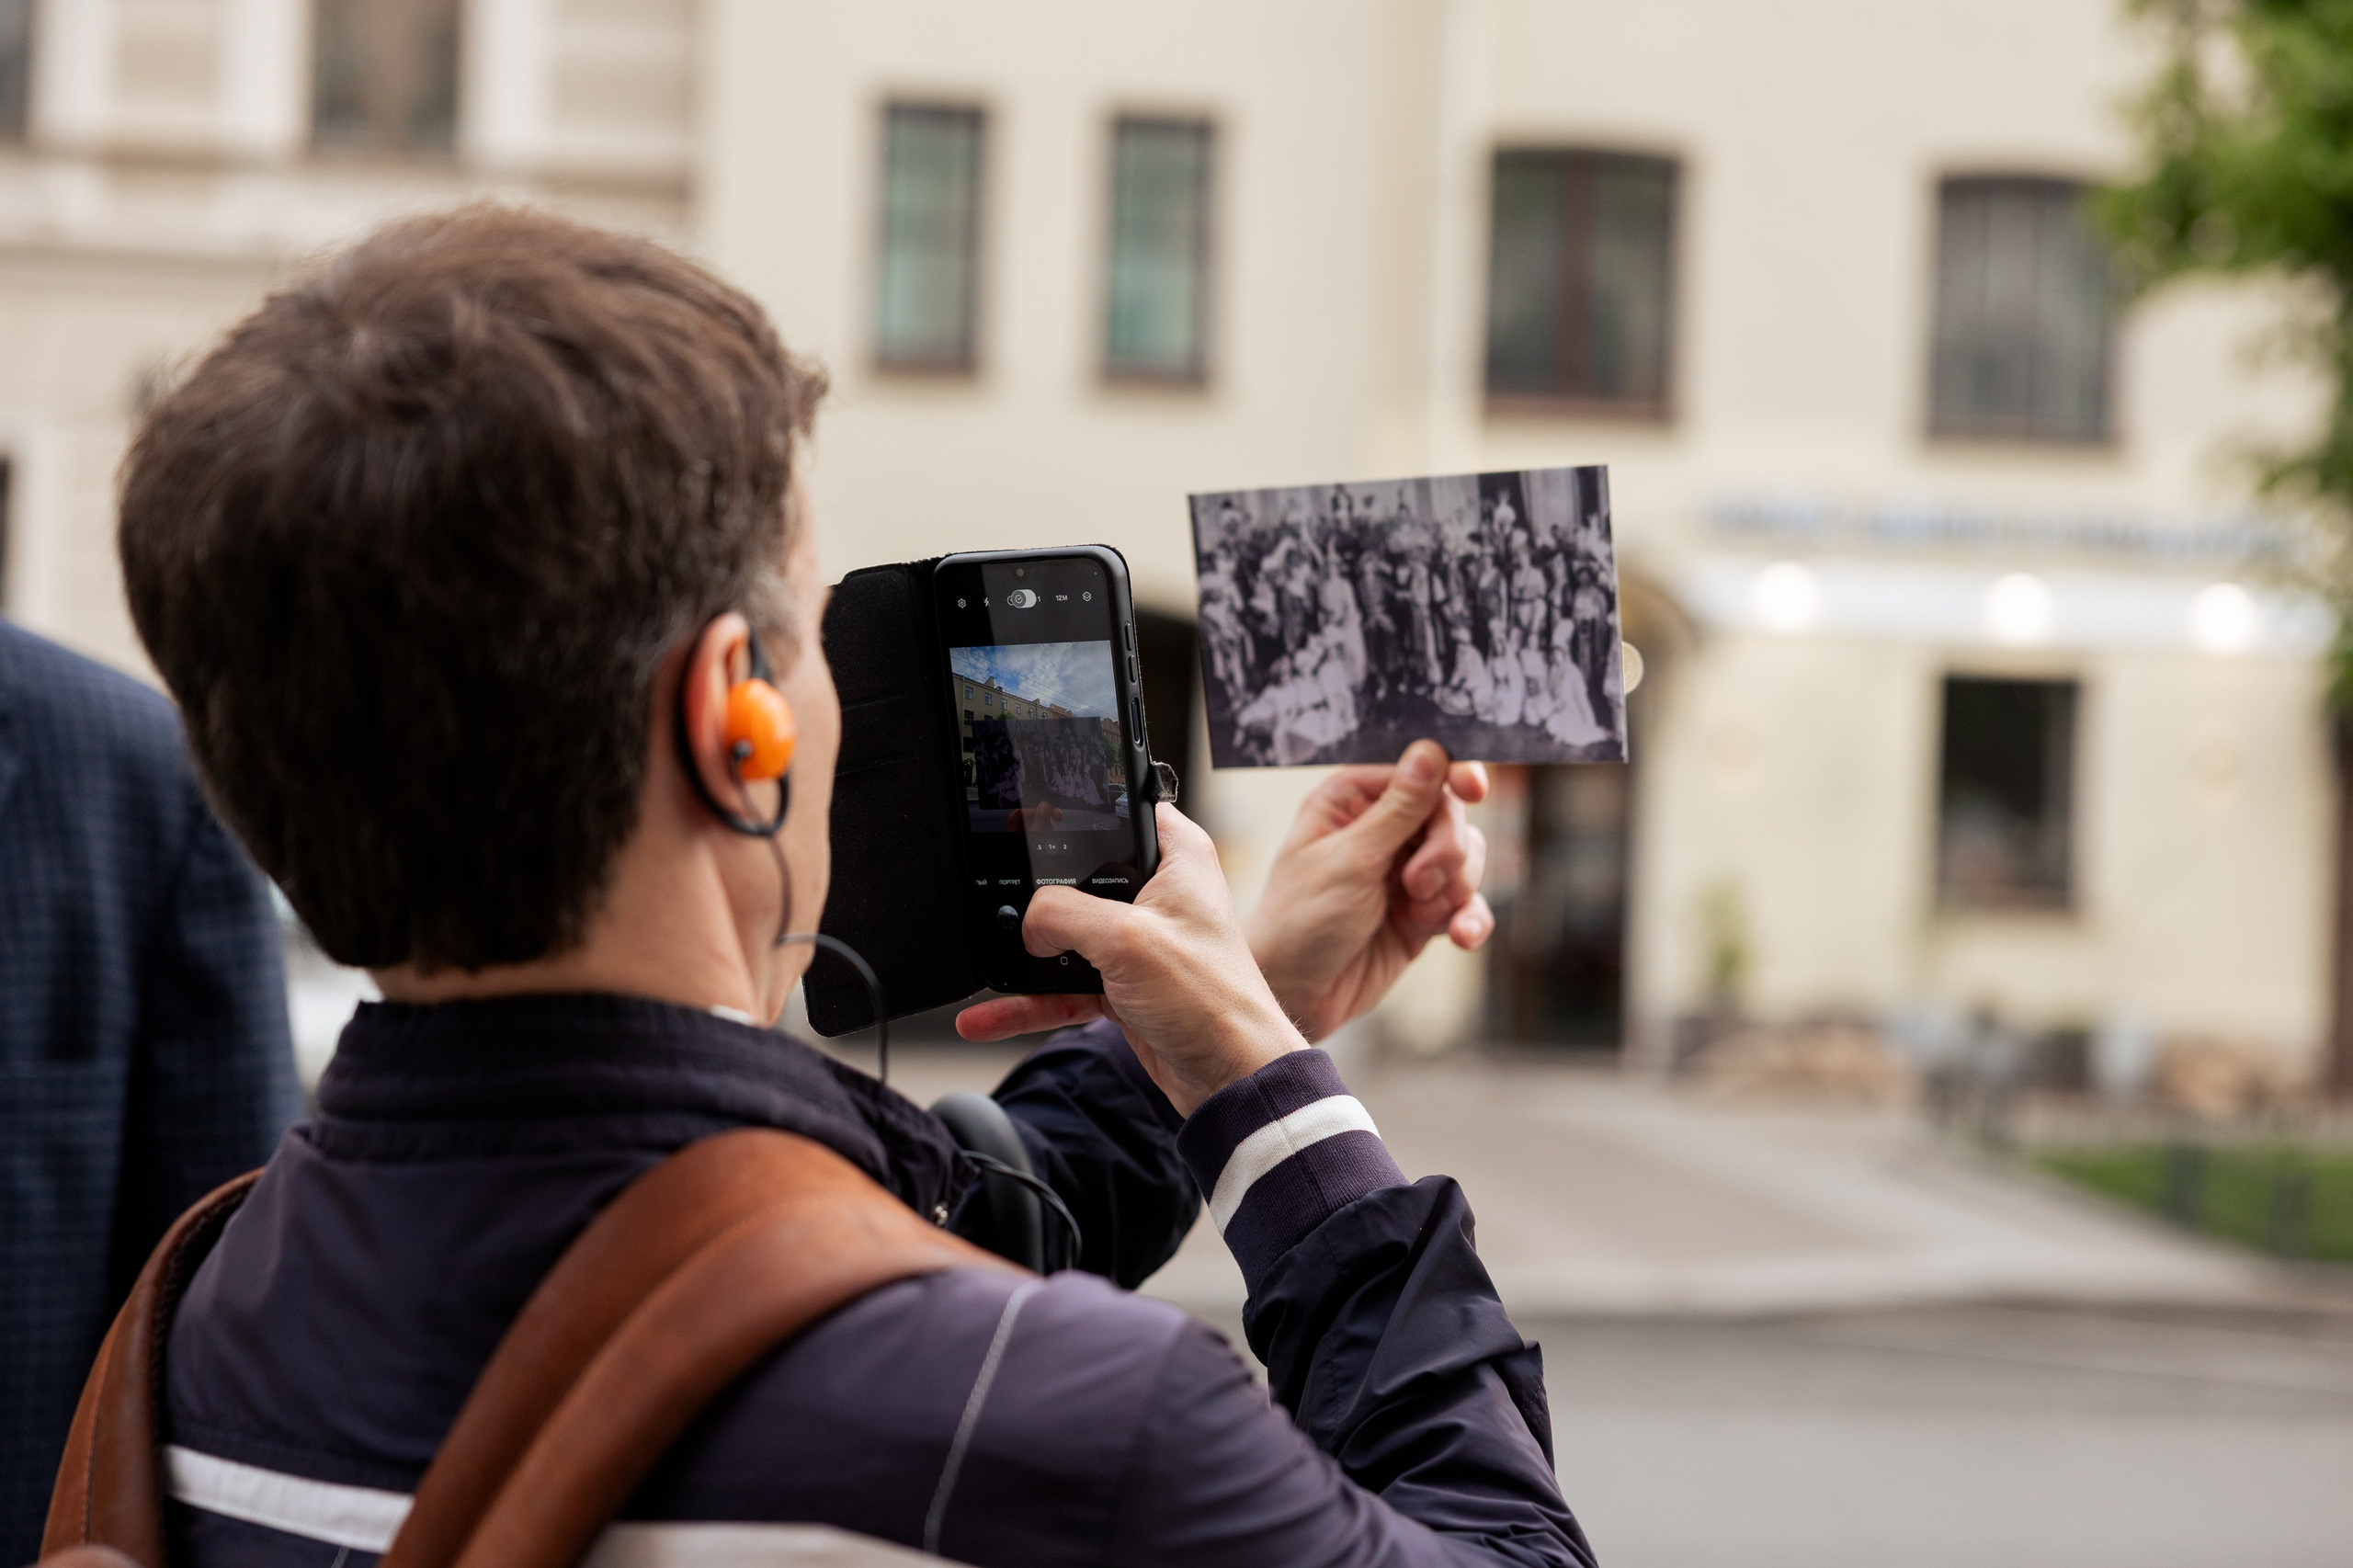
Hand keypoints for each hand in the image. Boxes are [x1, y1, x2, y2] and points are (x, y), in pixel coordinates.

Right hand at [955, 805, 1305, 1114]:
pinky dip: (1030, 1001)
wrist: (1228, 1076)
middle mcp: (1160, 894)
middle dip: (1038, 896)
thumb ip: (1064, 914)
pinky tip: (991, 1014)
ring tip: (984, 966)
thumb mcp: (1126, 939)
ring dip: (1026, 958)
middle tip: (997, 900)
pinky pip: (1065, 985)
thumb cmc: (1210, 1000)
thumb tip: (1028, 922)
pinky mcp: (1125, 984)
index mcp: (1177, 858)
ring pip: (1067, 937)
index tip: (1027, 819)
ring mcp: (1139, 942)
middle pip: (1082, 877)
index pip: (1123, 811)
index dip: (1078, 814)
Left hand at [1244, 740, 1491, 1041]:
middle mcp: (1382, 828)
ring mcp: (1405, 871)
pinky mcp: (1422, 913)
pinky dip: (1468, 918)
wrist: (1296, 995)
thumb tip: (1431, 750)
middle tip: (1416, 885)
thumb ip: (1399, 809)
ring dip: (1454, 887)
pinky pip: (1466, 903)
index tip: (1473, 790)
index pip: (1418, 771)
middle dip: (1445, 851)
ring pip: (1466, 858)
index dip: (1452, 776)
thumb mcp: (1351, 859)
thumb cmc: (1302, 919)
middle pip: (1451, 815)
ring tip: (1418, 915)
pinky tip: (1459, 938)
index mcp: (1352, 799)